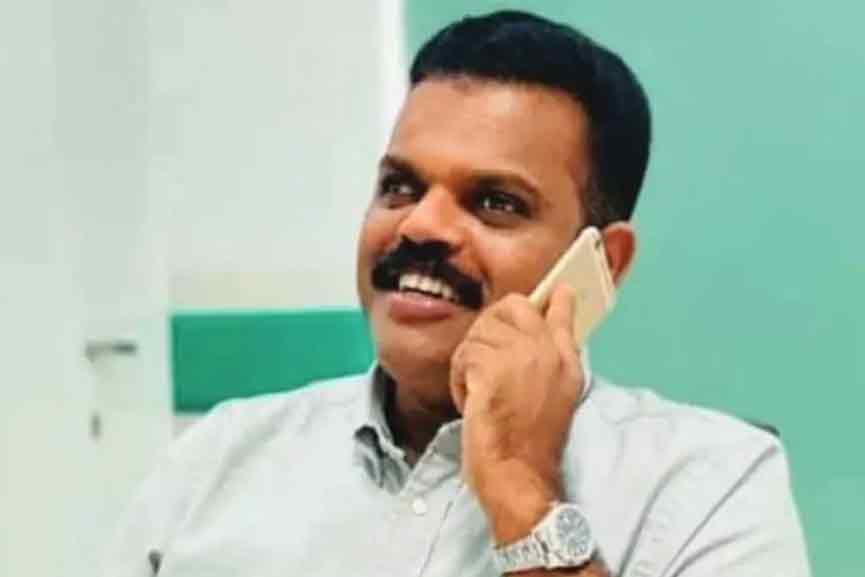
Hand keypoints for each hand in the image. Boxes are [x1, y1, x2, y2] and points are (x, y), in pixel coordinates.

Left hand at [449, 284, 583, 543]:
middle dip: (491, 326)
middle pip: (513, 306)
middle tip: (483, 359)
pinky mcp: (493, 369)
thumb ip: (546, 365)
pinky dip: (459, 380)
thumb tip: (534, 337)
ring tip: (479, 393)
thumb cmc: (528, 447)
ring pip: (480, 332)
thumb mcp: (553, 400)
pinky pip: (464, 355)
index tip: (559, 289)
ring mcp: (522, 358)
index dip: (555, 301)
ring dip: (470, 362)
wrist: (517, 476)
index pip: (563, 314)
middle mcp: (548, 352)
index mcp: (567, 362)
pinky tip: (470, 402)